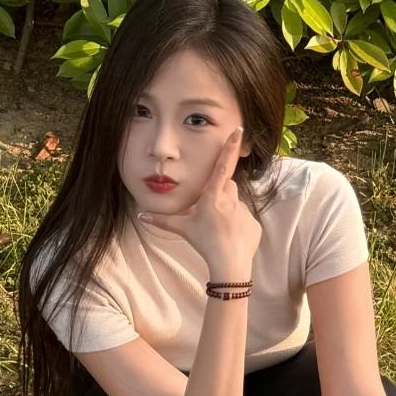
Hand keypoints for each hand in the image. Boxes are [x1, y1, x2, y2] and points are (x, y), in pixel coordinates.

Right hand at [137, 126, 262, 270]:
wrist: (229, 264)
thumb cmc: (204, 243)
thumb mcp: (183, 229)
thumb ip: (162, 220)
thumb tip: (141, 214)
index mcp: (213, 196)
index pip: (222, 166)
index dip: (230, 147)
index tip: (238, 131)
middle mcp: (230, 199)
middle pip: (227, 186)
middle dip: (220, 193)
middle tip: (211, 212)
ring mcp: (244, 210)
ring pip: (235, 202)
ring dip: (228, 208)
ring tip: (219, 227)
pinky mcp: (253, 222)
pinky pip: (244, 218)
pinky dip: (237, 224)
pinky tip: (230, 237)